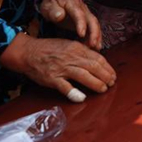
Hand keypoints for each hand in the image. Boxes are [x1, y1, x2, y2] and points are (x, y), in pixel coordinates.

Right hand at [0, 33, 115, 100]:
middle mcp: (71, 57)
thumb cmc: (50, 48)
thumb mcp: (69, 44)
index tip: (113, 74)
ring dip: (95, 84)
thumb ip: (82, 51)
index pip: (98, 58)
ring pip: (83, 76)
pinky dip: (73, 93)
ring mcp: (61, 68)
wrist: (28, 52)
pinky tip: (82, 98)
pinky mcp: (52, 79)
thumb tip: (97, 59)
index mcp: (77, 48)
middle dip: (105, 76)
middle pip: (93, 67)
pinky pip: (65, 87)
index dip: (108, 67)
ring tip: (103, 89)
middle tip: (112, 83)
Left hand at [40, 0, 101, 50]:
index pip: (79, 14)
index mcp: (72, 3)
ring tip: (96, 48)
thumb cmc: (51, 5)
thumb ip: (53, 10)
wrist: (56, 1)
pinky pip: (93, 29)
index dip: (82, 24)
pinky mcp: (87, 20)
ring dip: (97, 36)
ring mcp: (86, 14)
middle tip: (93, 44)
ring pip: (95, 25)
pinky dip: (96, 37)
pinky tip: (95, 47)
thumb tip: (60, 16)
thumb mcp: (48, 6)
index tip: (82, 34)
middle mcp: (83, 8)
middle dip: (94, 32)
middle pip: (92, 20)